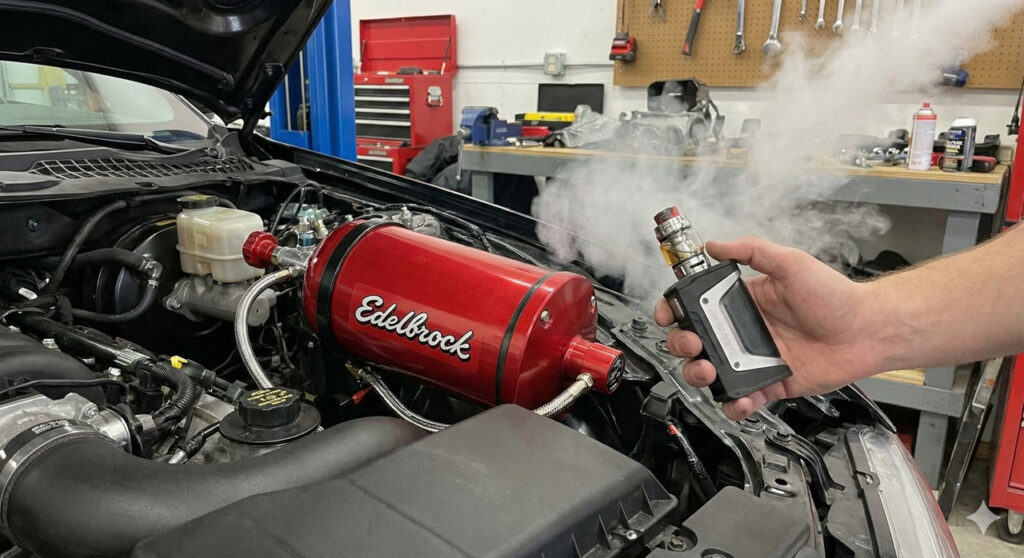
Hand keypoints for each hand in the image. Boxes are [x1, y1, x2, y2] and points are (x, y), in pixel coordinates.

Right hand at [654, 237, 881, 420]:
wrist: (866, 331)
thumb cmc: (834, 296)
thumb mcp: (790, 263)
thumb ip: (752, 251)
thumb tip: (715, 245)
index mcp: (742, 303)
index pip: (696, 306)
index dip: (675, 311)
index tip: (669, 314)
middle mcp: (742, 332)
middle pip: (694, 343)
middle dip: (681, 345)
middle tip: (692, 344)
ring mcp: (753, 360)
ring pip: (709, 374)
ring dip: (698, 376)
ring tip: (708, 372)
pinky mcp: (769, 385)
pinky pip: (741, 400)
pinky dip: (733, 405)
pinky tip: (737, 399)